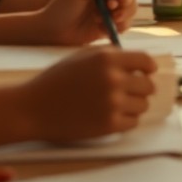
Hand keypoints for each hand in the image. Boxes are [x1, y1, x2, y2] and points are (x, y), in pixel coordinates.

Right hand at [23, 47, 158, 142]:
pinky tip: (111, 116)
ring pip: (142, 105)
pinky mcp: (109, 125)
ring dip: (133, 105)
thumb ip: (109, 55)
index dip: (148, 68)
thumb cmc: (56, 80)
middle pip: (147, 85)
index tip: (147, 73)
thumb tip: (136, 62)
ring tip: (117, 105)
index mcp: (107, 59)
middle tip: (129, 92)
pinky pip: (132, 122)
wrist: (33, 108)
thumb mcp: (81, 57)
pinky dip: (126, 120)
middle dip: (140, 88)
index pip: (145, 61)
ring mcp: (112, 103)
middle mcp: (113, 79)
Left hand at [35, 0, 137, 44]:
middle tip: (110, 10)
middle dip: (124, 2)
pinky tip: (102, 28)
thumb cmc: (61, 6)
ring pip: (132, 8)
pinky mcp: (110, 25)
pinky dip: (120, 26)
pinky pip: (126, 24)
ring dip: (122, 15)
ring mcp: (110, 9)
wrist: (52, 30)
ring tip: (102, 20)